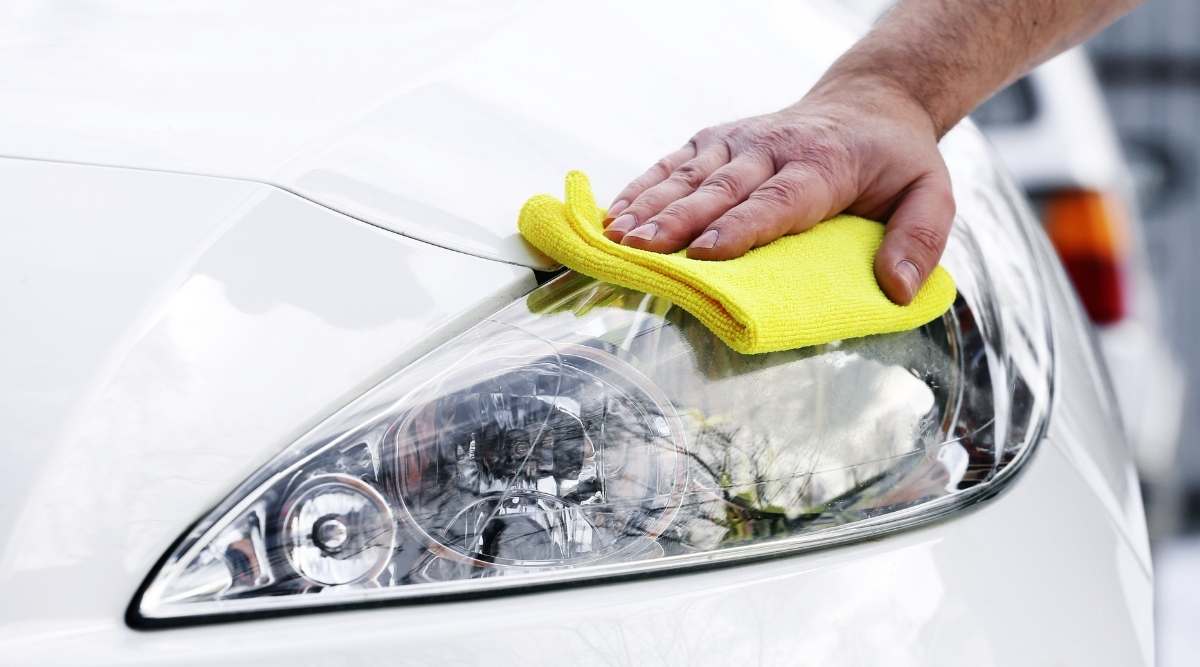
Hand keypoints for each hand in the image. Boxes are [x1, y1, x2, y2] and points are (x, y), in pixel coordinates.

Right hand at [602, 75, 954, 305]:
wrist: (868, 103)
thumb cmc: (896, 160)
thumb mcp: (932, 194)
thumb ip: (920, 240)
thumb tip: (896, 289)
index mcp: (825, 164)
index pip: (777, 200)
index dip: (740, 227)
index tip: (705, 255)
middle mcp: (774, 147)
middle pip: (721, 190)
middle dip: (677, 223)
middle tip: (639, 252)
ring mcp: (740, 140)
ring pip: (690, 176)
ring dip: (650, 208)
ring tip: (616, 239)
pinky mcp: (717, 140)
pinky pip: (674, 164)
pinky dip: (642, 188)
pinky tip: (613, 215)